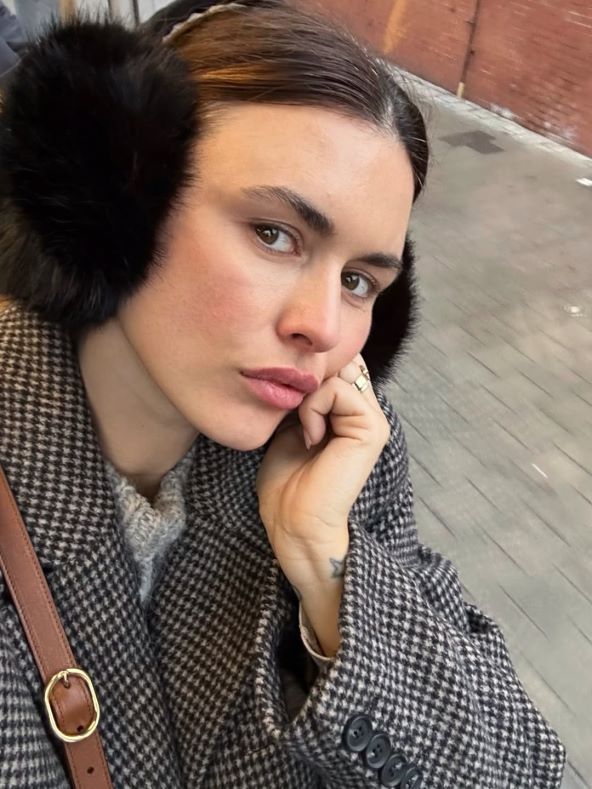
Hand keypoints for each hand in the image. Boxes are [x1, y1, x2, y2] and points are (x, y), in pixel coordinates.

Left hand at [255, 353, 389, 653]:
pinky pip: (338, 390)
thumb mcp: (289, 424)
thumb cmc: (286, 481)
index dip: (309, 367)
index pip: (337, 360)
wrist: (293, 523)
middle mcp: (366, 410)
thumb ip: (304, 393)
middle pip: (341, 359)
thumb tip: (302, 363)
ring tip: (303, 428)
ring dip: (308, 393)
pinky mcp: (372, 429)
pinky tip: (309, 436)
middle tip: (294, 411)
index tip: (288, 400)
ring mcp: (373, 419)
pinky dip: (313, 407)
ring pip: (338, 371)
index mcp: (350, 410)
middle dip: (310, 374)